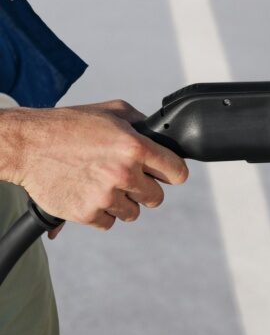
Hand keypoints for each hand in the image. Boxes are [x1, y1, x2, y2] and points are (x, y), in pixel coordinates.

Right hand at [0, 100, 188, 230]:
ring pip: (133, 213)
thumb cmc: (68, 125)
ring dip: (122, 203)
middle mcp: (123, 173)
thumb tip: (161, 135)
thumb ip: (141, 124)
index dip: (172, 173)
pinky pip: (109, 223)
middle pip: (157, 198)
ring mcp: (105, 196)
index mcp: (135, 147)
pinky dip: (101, 213)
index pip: (177, 173)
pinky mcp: (86, 213)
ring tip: (103, 185)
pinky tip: (88, 194)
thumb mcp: (112, 112)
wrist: (27, 145)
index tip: (165, 175)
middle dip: (145, 190)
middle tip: (127, 180)